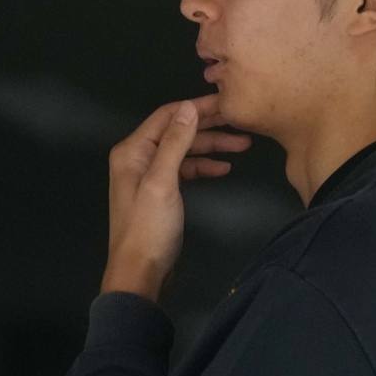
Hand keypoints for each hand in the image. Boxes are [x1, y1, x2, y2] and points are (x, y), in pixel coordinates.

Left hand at [102, 97, 250, 300]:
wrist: (140, 273)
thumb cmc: (147, 229)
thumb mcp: (162, 181)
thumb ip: (175, 143)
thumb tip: (188, 107)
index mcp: (132, 151)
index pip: (168, 116)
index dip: (198, 107)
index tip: (227, 103)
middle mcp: (138, 159)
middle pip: (178, 131)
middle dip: (209, 127)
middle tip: (240, 123)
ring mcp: (148, 176)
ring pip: (184, 151)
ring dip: (211, 147)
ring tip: (242, 145)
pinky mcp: (160, 193)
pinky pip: (184, 170)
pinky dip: (203, 167)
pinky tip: (223, 168)